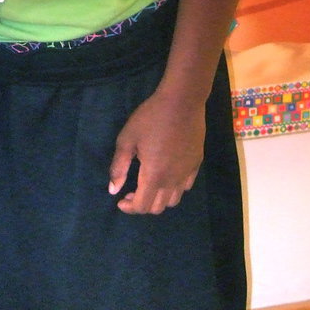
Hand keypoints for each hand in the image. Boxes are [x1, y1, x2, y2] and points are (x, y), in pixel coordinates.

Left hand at [107, 89, 205, 214]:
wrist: (182, 101)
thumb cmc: (150, 118)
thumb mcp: (127, 139)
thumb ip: (118, 166)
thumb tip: (113, 190)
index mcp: (153, 176)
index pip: (142, 206)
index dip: (129, 208)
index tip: (120, 199)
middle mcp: (172, 180)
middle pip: (158, 207)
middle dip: (142, 205)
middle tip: (132, 192)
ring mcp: (187, 173)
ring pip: (174, 200)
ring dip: (159, 199)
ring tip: (149, 185)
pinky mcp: (196, 164)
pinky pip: (186, 186)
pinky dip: (174, 188)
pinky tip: (167, 174)